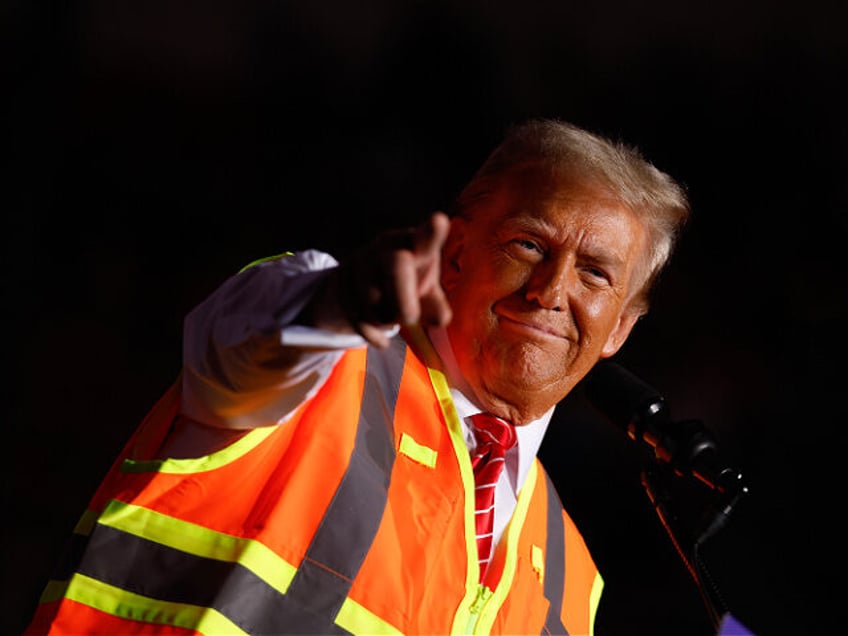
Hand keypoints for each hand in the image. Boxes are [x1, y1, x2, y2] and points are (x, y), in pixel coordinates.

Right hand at [317, 212, 452, 347]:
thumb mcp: (426, 294)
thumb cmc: (407, 285)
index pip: (425, 238)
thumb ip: (435, 306)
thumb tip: (441, 318)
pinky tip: (382, 340)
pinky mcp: (341, 277)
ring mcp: (361, 260)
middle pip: (397, 265)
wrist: (361, 286)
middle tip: (410, 319)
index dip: (432, 231)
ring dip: (386, 320)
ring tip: (391, 316)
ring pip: (374, 298)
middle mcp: (387, 246)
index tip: (439, 220)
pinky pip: (357, 316)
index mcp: (415, 245)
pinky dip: (373, 335)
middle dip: (403, 297)